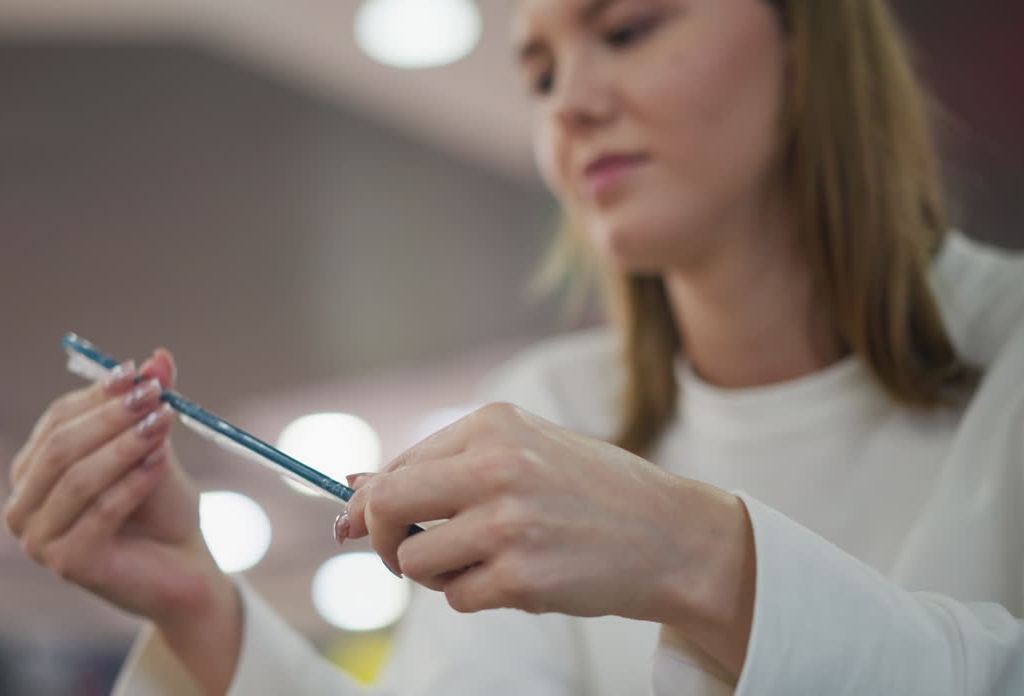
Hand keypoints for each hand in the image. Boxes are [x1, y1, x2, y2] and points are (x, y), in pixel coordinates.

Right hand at [3, 350, 242, 691]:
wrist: (184, 567)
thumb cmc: (161, 508)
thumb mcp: (155, 448)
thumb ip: (148, 407)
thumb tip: (159, 356)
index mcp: (33, 472)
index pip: (56, 420)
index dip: (97, 395)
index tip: (139, 374)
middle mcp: (23, 506)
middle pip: (59, 447)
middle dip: (110, 417)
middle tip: (155, 397)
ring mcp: (38, 540)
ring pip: (77, 479)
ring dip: (124, 447)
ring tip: (163, 426)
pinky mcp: (66, 565)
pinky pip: (100, 512)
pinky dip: (133, 483)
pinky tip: (160, 464)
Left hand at [343, 403, 752, 646]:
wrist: (673, 536)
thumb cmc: (591, 492)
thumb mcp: (523, 453)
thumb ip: (444, 468)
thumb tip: (350, 490)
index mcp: (494, 425)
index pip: (398, 466)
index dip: (371, 501)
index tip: (361, 521)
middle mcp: (496, 467)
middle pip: (385, 506)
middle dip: (376, 536)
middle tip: (398, 551)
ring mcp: (508, 524)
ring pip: (414, 561)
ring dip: (437, 573)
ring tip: (485, 561)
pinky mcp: (522, 578)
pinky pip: (457, 598)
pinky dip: (475, 597)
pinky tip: (518, 579)